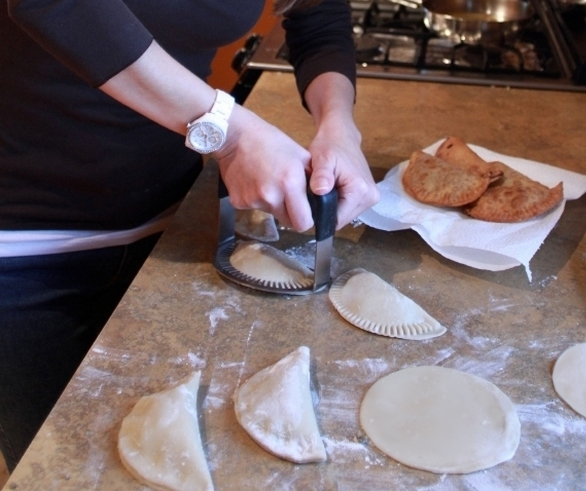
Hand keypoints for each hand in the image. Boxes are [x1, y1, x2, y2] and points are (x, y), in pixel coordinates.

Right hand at [214, 105, 314, 231]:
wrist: (234, 137)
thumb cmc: (269, 141)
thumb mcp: (300, 155)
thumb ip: (312, 179)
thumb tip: (321, 197)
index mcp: (290, 183)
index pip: (303, 223)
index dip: (307, 219)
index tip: (306, 212)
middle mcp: (271, 196)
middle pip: (288, 222)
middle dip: (291, 213)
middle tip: (288, 196)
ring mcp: (253, 201)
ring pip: (272, 214)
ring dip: (274, 204)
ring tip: (268, 182)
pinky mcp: (239, 202)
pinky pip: (255, 208)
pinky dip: (257, 200)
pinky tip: (255, 182)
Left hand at [307, 119, 379, 228]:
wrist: (342, 136)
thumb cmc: (330, 145)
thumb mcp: (322, 158)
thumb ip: (321, 175)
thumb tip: (320, 190)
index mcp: (360, 190)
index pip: (337, 220)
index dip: (321, 216)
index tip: (310, 205)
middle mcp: (371, 197)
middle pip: (342, 219)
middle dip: (327, 211)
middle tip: (316, 195)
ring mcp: (371, 198)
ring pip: (345, 216)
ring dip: (333, 207)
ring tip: (324, 191)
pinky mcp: (369, 197)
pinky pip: (349, 209)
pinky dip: (339, 203)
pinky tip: (331, 192)